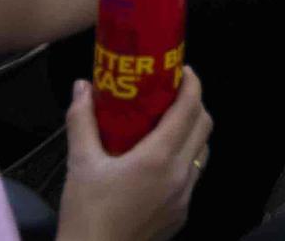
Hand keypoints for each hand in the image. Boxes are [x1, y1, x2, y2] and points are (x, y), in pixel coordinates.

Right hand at [56, 72, 210, 240]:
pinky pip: (193, 177)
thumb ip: (82, 121)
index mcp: (160, 157)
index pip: (190, 108)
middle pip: (204, 125)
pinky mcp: (181, 214)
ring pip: (203, 151)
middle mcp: (180, 175)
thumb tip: (82, 87)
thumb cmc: (87, 214)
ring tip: (168, 124)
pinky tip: (161, 162)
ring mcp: (185, 196)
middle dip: (194, 104)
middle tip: (172, 94)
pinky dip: (185, 159)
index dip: (191, 84)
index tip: (182, 70)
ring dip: (193, 132)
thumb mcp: (80, 164)